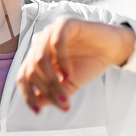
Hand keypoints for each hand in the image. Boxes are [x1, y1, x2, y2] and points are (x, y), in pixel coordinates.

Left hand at [16, 16, 134, 113]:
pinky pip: (56, 43)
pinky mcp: (64, 23)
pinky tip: (69, 73)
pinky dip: (61, 61)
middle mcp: (39, 43)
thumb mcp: (68, 85)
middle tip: (63, 102)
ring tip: (66, 91)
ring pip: (40, 59)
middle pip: (31, 70)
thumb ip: (52, 93)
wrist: (112, 49)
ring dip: (52, 80)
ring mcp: (50, 31)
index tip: (39, 112)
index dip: (27, 95)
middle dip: (46, 90)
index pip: (23, 76)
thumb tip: (37, 105)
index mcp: (36, 56)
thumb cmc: (88, 64)